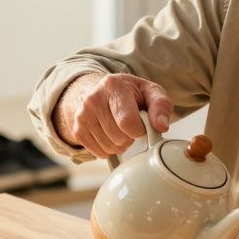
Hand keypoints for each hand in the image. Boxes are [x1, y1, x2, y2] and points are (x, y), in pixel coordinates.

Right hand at [57, 73, 173, 158]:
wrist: (105, 92)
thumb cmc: (131, 94)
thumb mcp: (150, 92)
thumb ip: (161, 106)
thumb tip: (161, 126)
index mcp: (113, 85)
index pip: (127, 122)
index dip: (140, 129)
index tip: (142, 124)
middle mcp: (93, 98)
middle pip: (118, 137)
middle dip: (131, 137)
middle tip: (131, 127)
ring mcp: (82, 115)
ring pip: (109, 147)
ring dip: (121, 145)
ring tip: (121, 131)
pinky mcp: (78, 130)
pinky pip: (99, 153)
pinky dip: (109, 149)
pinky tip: (111, 136)